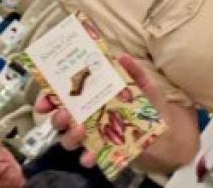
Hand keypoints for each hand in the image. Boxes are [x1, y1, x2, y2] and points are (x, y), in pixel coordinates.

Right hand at [36, 54, 170, 168]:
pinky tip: (90, 155)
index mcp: (94, 97)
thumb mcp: (144, 85)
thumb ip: (134, 71)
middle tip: (64, 113)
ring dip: (69, 135)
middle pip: (62, 118)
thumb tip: (122, 56)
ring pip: (70, 138)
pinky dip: (87, 157)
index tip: (44, 100)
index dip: (50, 98)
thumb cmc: (150, 105)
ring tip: (79, 130)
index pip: (66, 96)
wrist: (167, 132)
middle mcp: (89, 117)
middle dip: (57, 117)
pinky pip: (89, 156)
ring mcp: (94, 135)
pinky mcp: (103, 151)